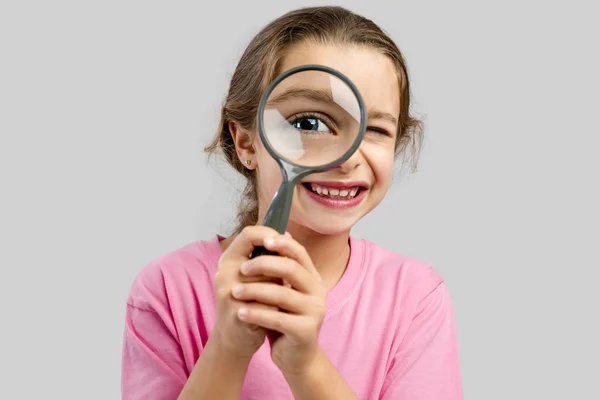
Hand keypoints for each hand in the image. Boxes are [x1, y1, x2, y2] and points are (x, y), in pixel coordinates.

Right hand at [211, 225, 282, 357]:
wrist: (234, 340)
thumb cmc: (249, 303)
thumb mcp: (255, 276)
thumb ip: (269, 258)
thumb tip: (288, 235)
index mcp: (229, 260)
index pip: (249, 234)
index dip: (269, 235)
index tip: (284, 245)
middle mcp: (224, 273)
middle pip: (264, 260)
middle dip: (279, 272)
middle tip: (285, 281)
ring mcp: (228, 294)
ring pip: (269, 284)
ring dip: (280, 291)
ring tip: (280, 300)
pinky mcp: (236, 314)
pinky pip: (269, 306)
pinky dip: (276, 311)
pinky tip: (275, 316)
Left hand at [231, 233, 326, 375]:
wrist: (296, 356)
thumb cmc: (285, 318)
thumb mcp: (282, 290)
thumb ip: (279, 268)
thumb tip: (272, 236)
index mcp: (312, 277)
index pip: (299, 252)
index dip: (282, 243)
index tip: (262, 240)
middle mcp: (318, 291)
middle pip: (291, 268)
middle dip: (263, 265)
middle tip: (241, 269)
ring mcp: (315, 311)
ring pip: (282, 294)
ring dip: (255, 291)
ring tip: (234, 292)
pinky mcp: (306, 331)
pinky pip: (278, 318)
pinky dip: (257, 314)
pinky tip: (241, 313)